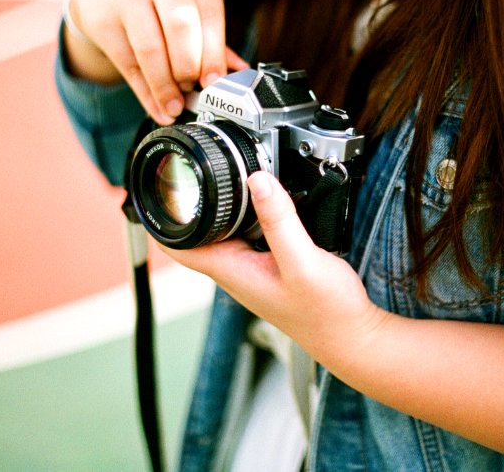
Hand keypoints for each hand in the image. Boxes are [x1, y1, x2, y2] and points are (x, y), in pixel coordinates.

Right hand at [64, 0, 248, 124]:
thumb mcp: (190, 6)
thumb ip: (213, 39)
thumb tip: (240, 73)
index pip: (209, 15)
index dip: (214, 54)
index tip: (214, 83)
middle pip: (180, 27)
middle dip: (188, 67)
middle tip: (192, 90)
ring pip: (150, 49)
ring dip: (165, 85)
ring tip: (176, 107)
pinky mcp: (104, 21)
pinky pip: (128, 64)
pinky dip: (146, 94)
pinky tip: (158, 109)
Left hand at [167, 172, 503, 456]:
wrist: (353, 336)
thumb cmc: (327, 311)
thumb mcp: (303, 260)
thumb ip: (280, 220)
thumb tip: (257, 178)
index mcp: (231, 270)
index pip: (177, 244)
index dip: (158, 217)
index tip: (149, 185)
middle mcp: (236, 271)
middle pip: (195, 232)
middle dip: (184, 201)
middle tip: (182, 167)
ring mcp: (253, 269)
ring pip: (222, 231)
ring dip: (215, 206)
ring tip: (215, 172)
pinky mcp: (272, 265)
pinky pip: (248, 233)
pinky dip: (245, 213)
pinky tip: (259, 197)